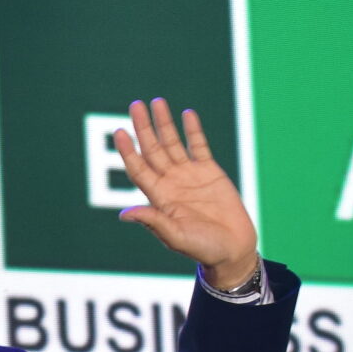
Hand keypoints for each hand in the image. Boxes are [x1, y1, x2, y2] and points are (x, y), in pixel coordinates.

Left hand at [113, 97, 259, 289]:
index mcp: (159, 197)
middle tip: (135, 105)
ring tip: (157, 102)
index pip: (138, 168)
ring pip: (173, 143)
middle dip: (143, 127)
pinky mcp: (210, 172)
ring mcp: (190, 175)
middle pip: (152, 149)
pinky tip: (187, 114)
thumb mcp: (175, 236)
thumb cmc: (202, 248)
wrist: (232, 249)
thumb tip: (124, 214)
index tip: (119, 132)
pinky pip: (199, 146)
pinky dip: (193, 131)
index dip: (128, 151)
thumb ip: (153, 221)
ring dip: (164, 123)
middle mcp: (171, 182)